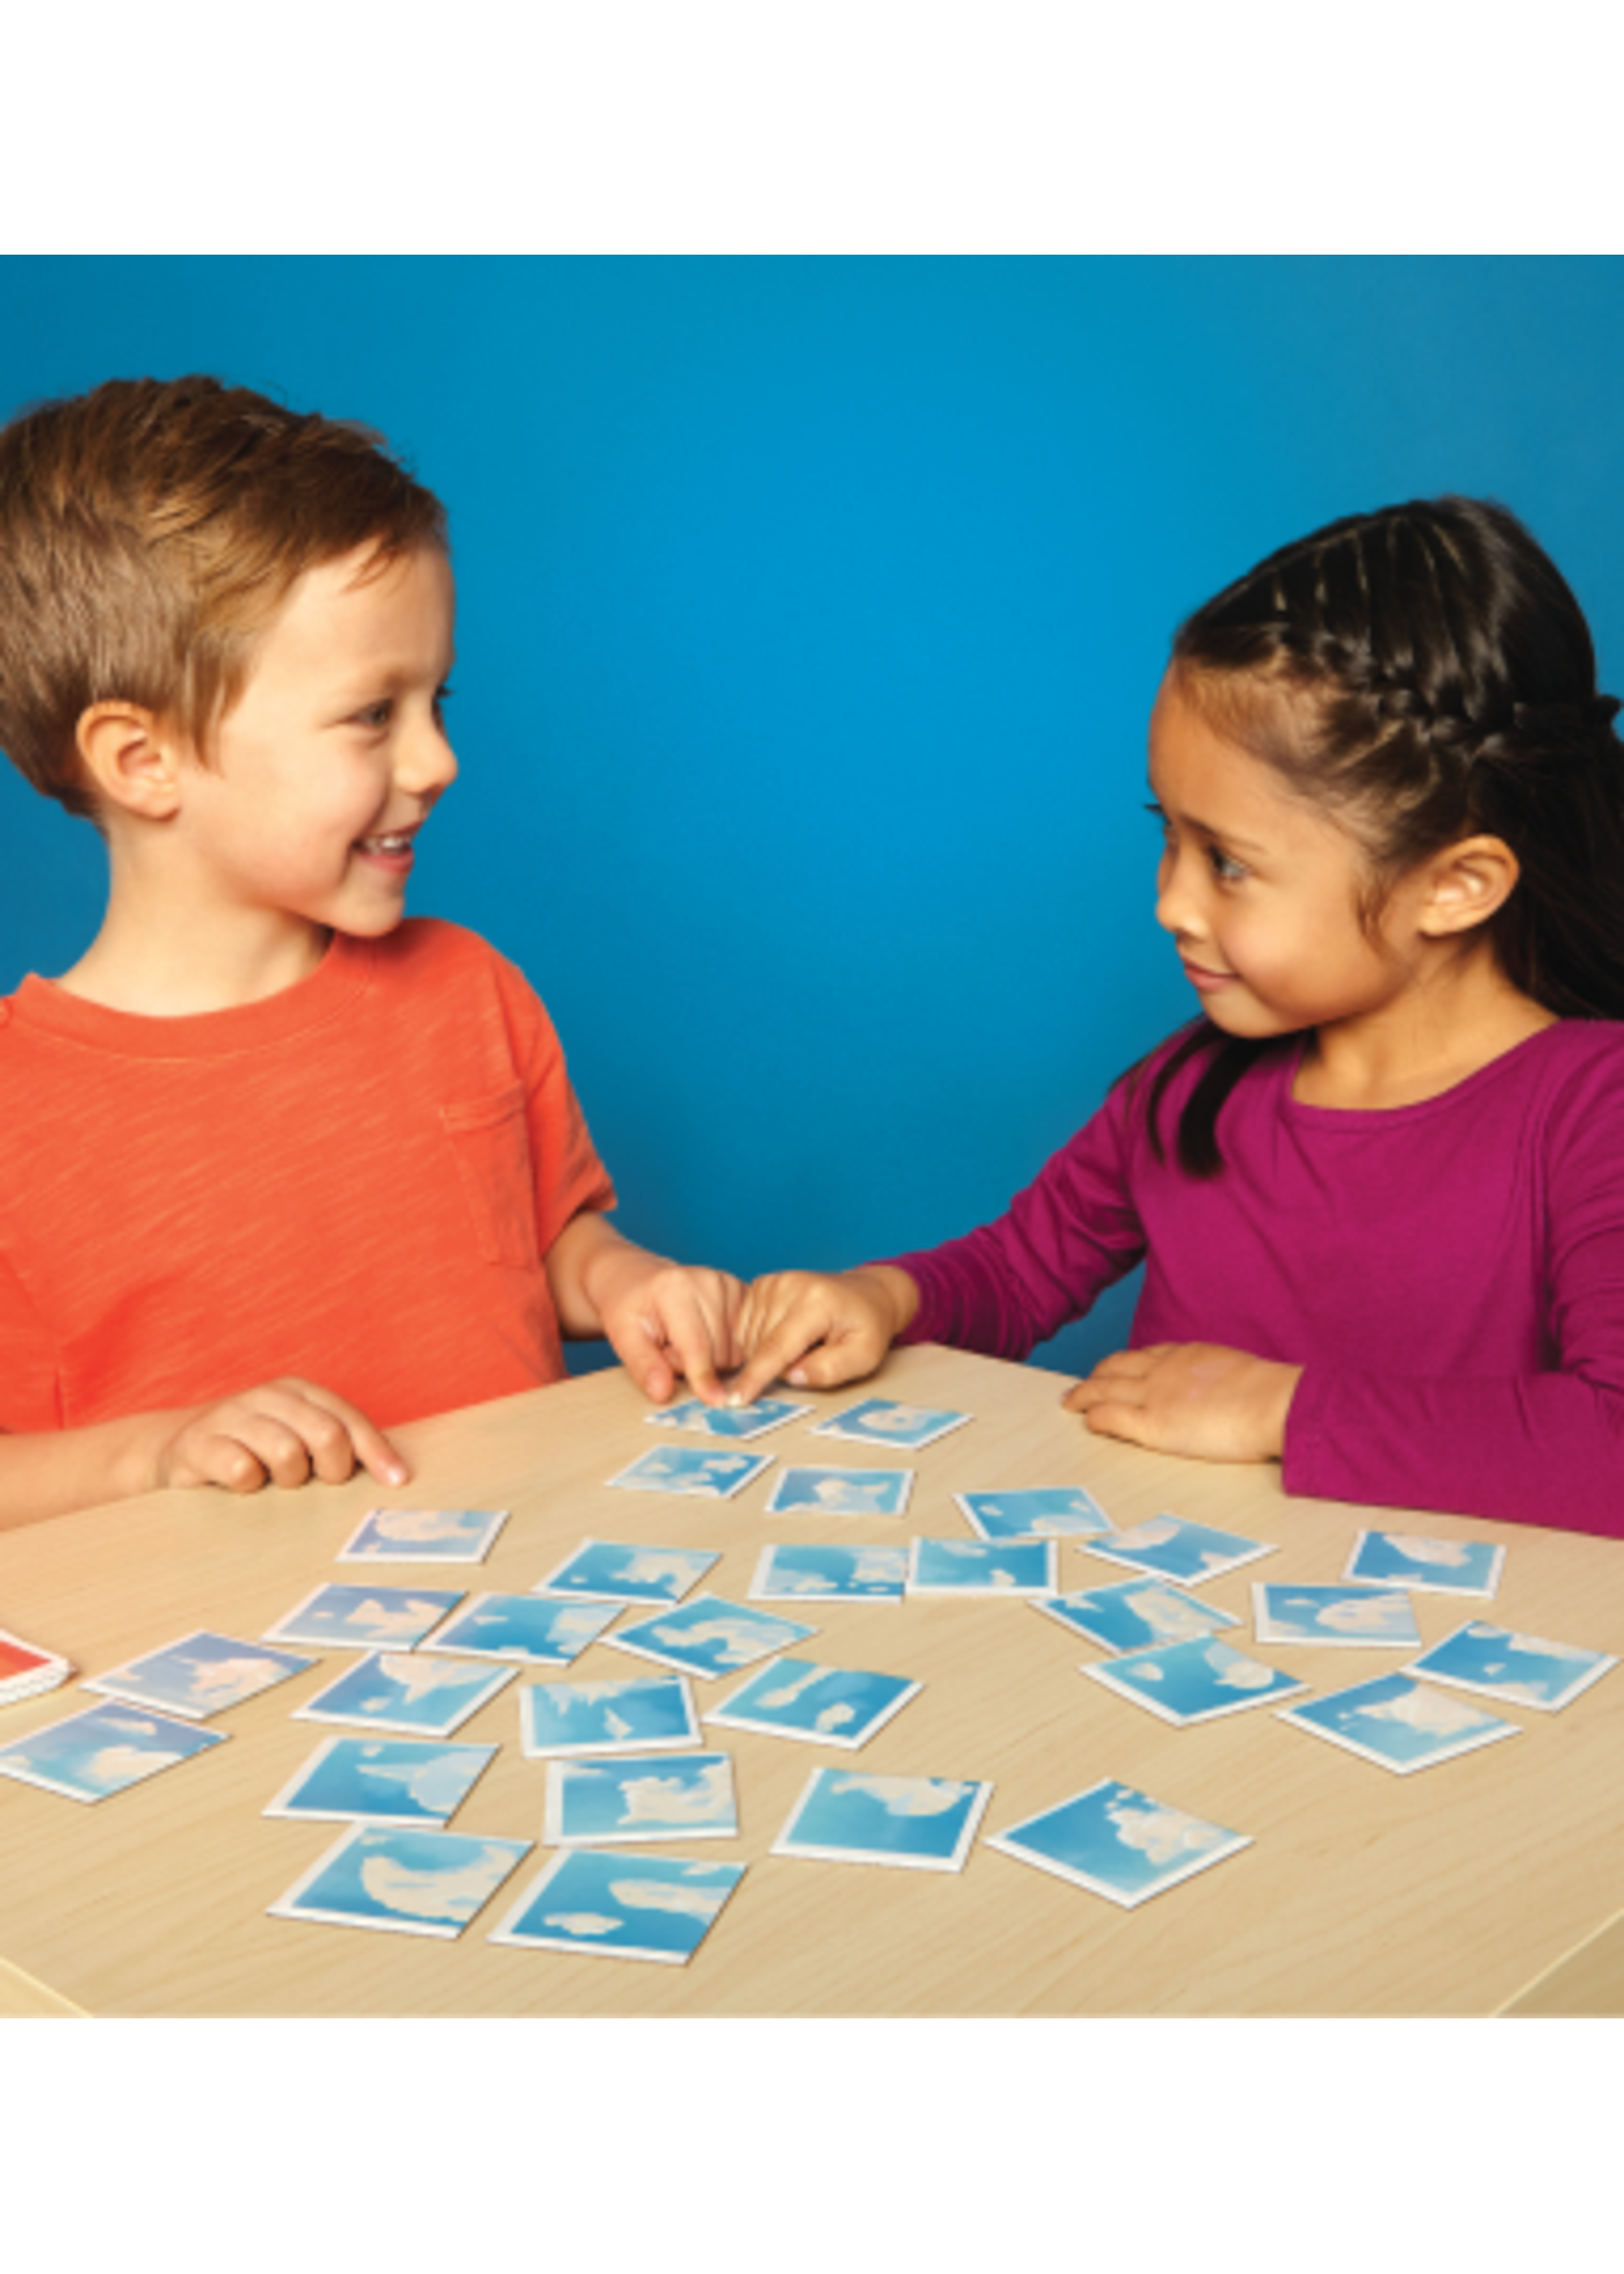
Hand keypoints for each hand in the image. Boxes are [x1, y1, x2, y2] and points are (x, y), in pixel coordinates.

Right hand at [147, 1378, 410, 1496]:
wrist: (173, 1451)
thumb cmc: (250, 1452)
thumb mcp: (296, 1442)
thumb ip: (337, 1448)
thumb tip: (393, 1476)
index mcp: (298, 1392)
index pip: (349, 1419)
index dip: (376, 1452)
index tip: (396, 1482)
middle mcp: (267, 1396)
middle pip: (326, 1433)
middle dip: (332, 1468)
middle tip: (319, 1483)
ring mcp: (231, 1416)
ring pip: (286, 1452)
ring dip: (287, 1480)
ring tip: (272, 1483)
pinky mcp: (198, 1443)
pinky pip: (242, 1469)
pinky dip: (249, 1486)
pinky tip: (242, 1486)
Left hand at [588, 1250, 746, 1406]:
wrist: (639, 1280)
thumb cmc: (630, 1308)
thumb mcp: (623, 1336)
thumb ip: (643, 1366)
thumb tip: (663, 1393)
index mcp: (676, 1288)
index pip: (697, 1345)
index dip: (704, 1378)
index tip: (715, 1402)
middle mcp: (709, 1281)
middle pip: (720, 1352)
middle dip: (697, 1365)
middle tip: (670, 1348)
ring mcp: (729, 1284)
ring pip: (736, 1350)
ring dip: (713, 1358)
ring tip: (686, 1341)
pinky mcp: (743, 1291)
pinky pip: (745, 1340)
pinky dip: (728, 1348)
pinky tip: (708, 1336)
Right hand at [730, 1267, 916, 1405]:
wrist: (866, 1295)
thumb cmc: (866, 1326)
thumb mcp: (864, 1356)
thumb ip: (829, 1369)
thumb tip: (792, 1376)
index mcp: (816, 1302)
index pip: (777, 1347)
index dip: (756, 1377)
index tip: (737, 1399)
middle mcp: (789, 1286)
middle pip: (762, 1347)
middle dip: (782, 1366)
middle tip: (814, 1354)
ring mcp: (772, 1282)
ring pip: (749, 1339)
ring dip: (769, 1354)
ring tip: (803, 1342)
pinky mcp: (761, 1285)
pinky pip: (744, 1328)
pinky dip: (759, 1341)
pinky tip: (784, 1335)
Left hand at [1063, 1343, 1301, 1463]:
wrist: (1274, 1403)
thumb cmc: (1272, 1394)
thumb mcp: (1242, 1373)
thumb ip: (1224, 1380)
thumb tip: (1234, 1394)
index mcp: (1189, 1355)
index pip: (1148, 1356)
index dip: (1128, 1364)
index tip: (1119, 1369)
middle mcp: (1165, 1369)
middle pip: (1118, 1366)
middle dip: (1097, 1375)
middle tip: (1083, 1384)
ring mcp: (1155, 1395)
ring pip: (1106, 1388)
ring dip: (1084, 1394)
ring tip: (1071, 1401)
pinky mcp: (1152, 1424)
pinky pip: (1111, 1417)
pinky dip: (1095, 1418)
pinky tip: (1087, 1422)